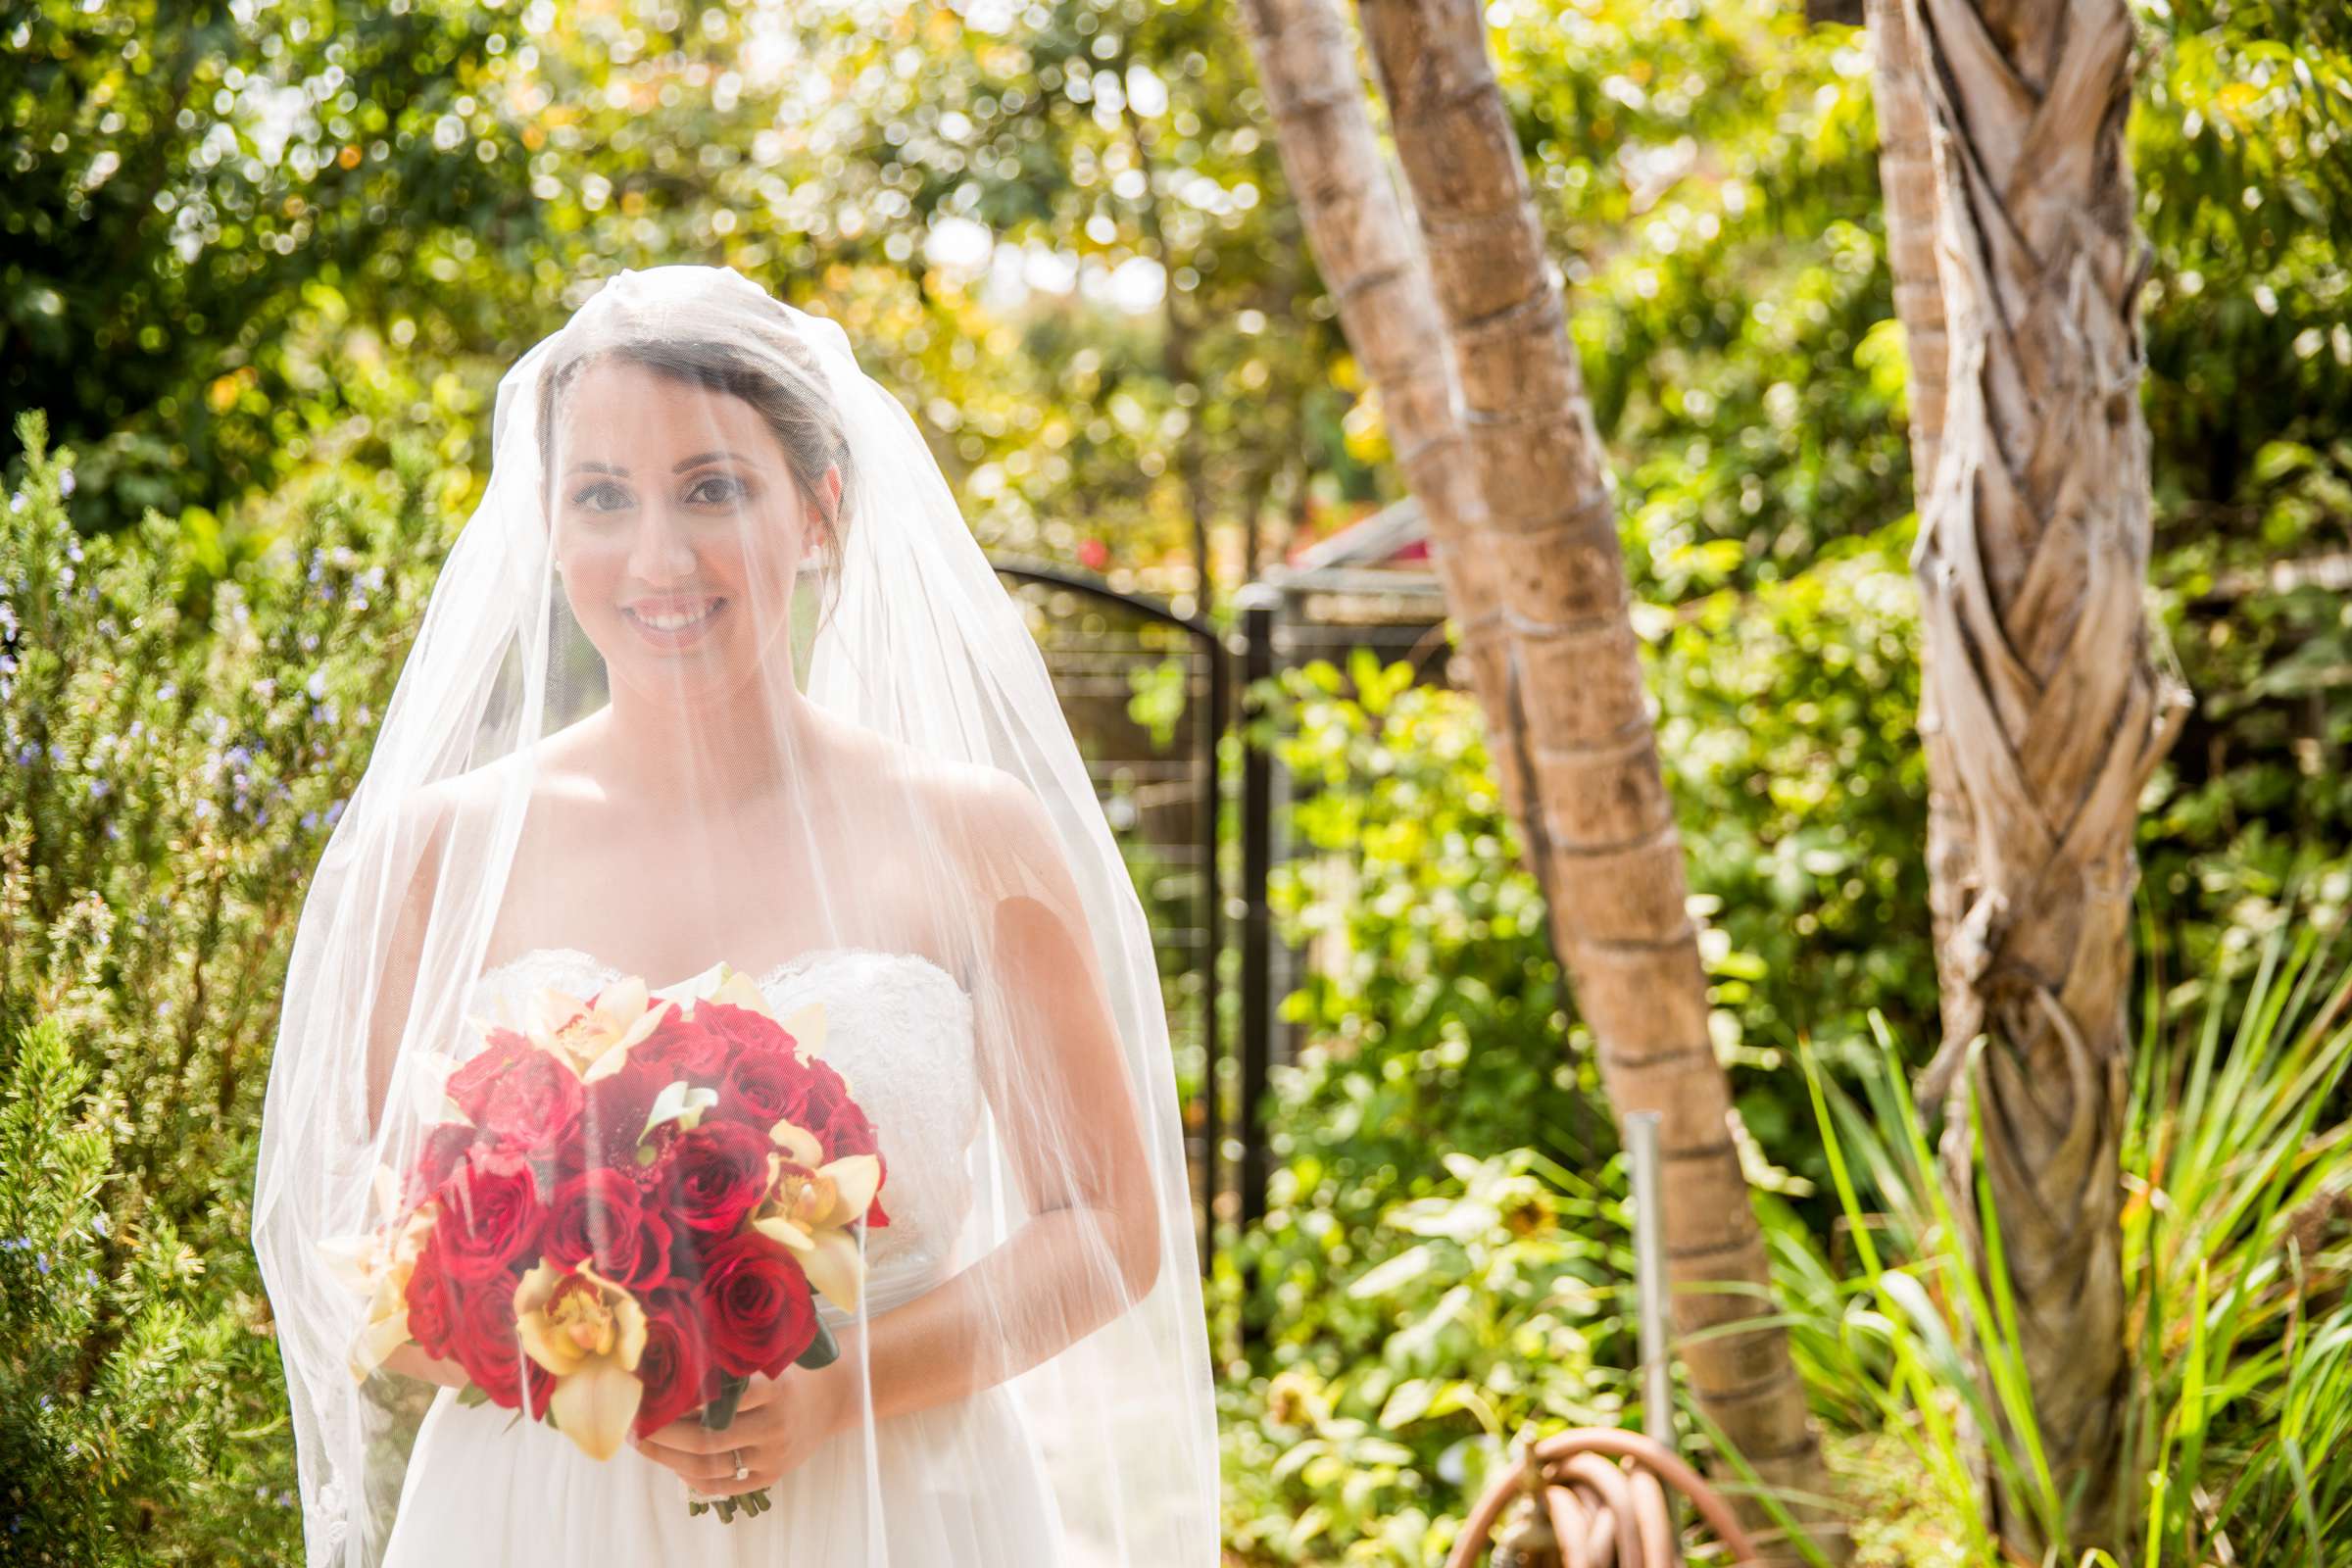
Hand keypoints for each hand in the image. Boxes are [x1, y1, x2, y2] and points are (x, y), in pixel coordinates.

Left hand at [630, 1358, 855, 1498]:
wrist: (833, 1397)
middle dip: (662, 1433)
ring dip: (668, 1457)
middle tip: (635, 1422)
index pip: (718, 1399)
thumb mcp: (770, 1356)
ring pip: (710, 1465)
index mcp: (775, 1388)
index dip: (679, 1401)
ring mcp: (774, 1454)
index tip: (650, 1393)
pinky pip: (724, 1485)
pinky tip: (673, 1463)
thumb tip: (672, 1360)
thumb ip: (731, 1362)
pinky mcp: (772, 1475)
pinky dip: (692, 1477)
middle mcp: (775, 1424)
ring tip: (644, 1444)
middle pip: (707, 1438)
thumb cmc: (791, 1368)